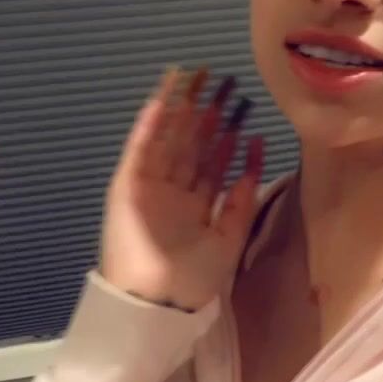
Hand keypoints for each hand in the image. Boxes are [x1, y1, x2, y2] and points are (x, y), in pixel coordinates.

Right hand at [99, 66, 264, 310]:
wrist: (158, 302)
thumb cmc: (195, 277)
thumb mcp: (230, 234)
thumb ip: (242, 195)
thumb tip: (255, 150)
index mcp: (196, 204)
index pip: (212, 161)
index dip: (226, 133)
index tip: (241, 104)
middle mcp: (173, 191)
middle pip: (190, 144)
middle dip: (205, 114)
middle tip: (220, 81)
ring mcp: (148, 186)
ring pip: (166, 140)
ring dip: (178, 110)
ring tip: (192, 79)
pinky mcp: (126, 187)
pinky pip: (139, 151)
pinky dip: (148, 127)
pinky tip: (162, 102)